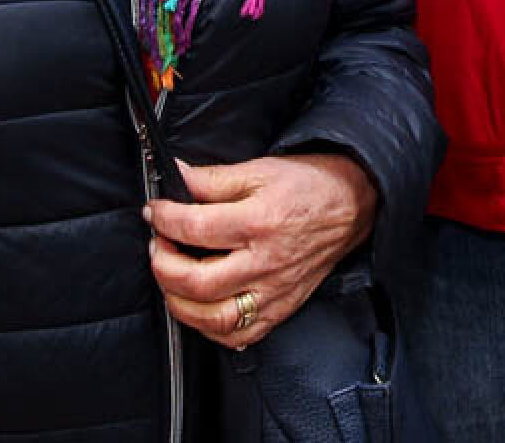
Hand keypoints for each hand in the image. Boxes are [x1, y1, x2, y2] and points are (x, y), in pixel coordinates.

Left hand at [146, 153, 376, 349]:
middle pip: (197, 281)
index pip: (195, 228)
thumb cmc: (308, 186)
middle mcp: (265, 262)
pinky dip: (209, 328)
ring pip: (214, 317)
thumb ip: (213, 179)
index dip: (164, 219)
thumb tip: (176, 176)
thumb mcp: (260, 170)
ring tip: (172, 279)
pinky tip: (200, 307)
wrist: (351, 206)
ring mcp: (273, 291)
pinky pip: (238, 335)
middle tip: (158, 246)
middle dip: (163, 265)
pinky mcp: (280, 309)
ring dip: (180, 303)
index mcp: (259, 221)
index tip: (154, 212)